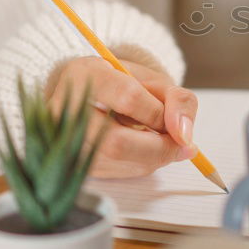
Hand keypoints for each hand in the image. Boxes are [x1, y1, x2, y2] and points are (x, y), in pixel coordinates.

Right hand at [44, 57, 198, 177]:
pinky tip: (143, 151)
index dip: (159, 115)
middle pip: (117, 142)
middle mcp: (65, 109)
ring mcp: (64, 141)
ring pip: (118, 162)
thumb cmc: (126, 86)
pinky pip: (116, 173)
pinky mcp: (71, 163)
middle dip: (159, 147)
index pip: (128, 98)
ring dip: (153, 158)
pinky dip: (141, 165)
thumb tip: (184, 137)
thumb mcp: (155, 82)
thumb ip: (178, 101)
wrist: (93, 97)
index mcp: (85, 75)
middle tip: (181, 143)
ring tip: (161, 142)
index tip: (174, 121)